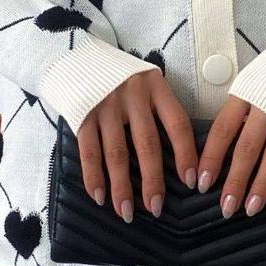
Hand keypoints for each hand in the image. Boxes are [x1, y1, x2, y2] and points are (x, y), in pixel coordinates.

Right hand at [76, 68, 197, 222]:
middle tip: (156, 208)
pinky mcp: (82, 114)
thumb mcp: (146, 82)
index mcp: (156, 86)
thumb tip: (181, 154)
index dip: (186, 155)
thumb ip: (160, 108)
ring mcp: (105, 104)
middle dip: (153, 181)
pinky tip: (99, 196)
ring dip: (121, 187)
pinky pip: (89, 151)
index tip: (191, 182)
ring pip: (117, 153)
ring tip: (126, 211)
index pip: (178, 124)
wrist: (74, 54)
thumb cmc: (118, 75)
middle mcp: (133, 95)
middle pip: (148, 144)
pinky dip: (94, 177)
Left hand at [197, 95, 265, 216]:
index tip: (202, 183)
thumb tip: (221, 146)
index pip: (223, 130)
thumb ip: (240, 110)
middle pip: (247, 148)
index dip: (211, 158)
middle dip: (235, 181)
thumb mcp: (253, 82)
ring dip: (261, 184)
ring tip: (251, 207)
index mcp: (246, 93)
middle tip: (226, 208)